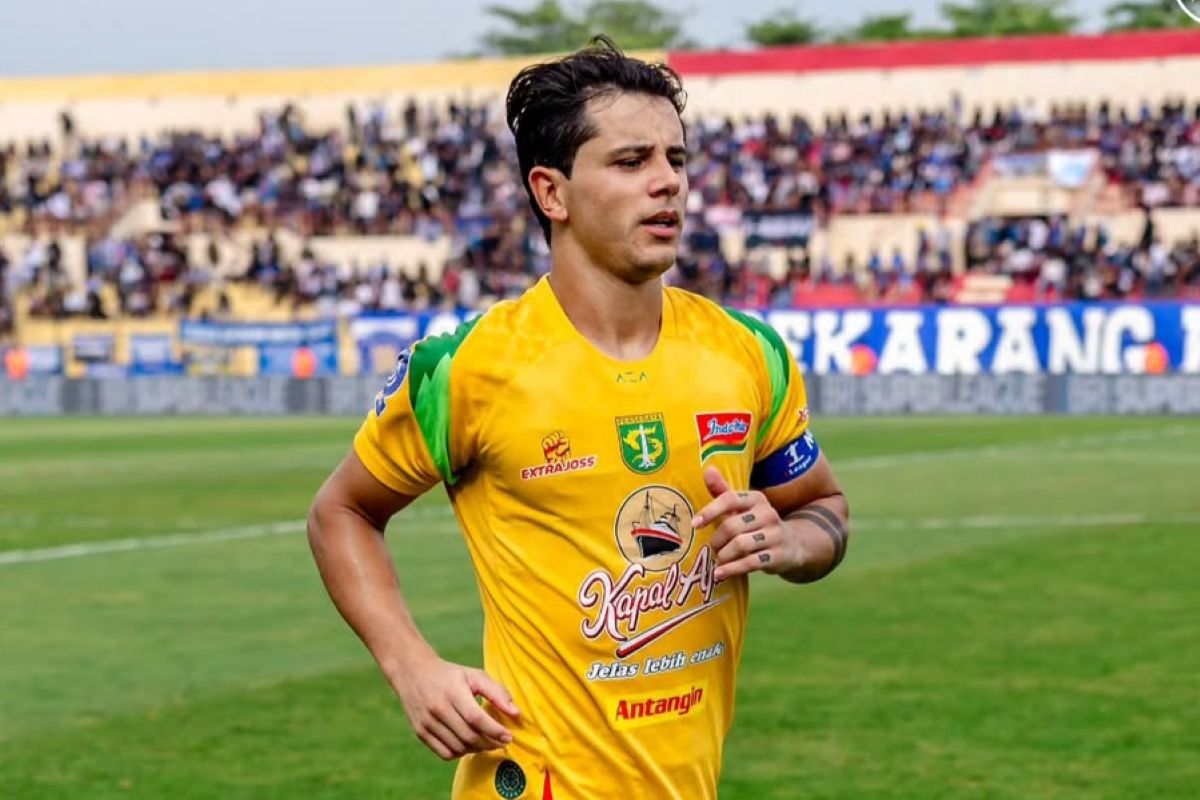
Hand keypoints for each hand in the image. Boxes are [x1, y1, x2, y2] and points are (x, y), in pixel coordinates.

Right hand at [391, 655, 519, 760]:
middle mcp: (438, 708)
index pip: (476, 718)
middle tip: (501, 742)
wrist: (412, 672)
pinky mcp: (420, 732)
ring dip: (477, 749)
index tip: (509, 737)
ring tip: (486, 742)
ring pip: (458, 747)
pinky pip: (445, 753)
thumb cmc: (450, 675)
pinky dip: (460, 753)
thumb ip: (497, 692)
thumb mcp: (474, 675)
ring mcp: (427, 722)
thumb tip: (516, 713)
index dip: (495, 730)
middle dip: (489, 743)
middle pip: (469, 736)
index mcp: (453, 691)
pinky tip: (468, 744)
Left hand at [692, 466, 805, 581]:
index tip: (695, 524)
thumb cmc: (757, 523)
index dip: (710, 511)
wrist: (793, 543)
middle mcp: (768, 513)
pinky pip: (751, 563)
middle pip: (732, 526)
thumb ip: (722, 491)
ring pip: (740, 545)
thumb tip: (707, 469)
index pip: (730, 499)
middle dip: (716, 540)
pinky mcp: (779, 556)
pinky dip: (732, 569)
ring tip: (717, 560)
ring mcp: (775, 535)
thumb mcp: (742, 507)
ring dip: (723, 555)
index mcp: (756, 498)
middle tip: (712, 548)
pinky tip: (720, 574)